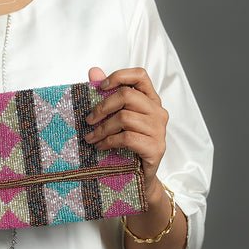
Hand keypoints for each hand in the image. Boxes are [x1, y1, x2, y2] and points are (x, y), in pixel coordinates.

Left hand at [84, 66, 167, 192]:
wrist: (139, 177)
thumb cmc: (127, 144)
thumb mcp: (115, 117)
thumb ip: (106, 94)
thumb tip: (93, 71)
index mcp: (150, 100)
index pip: (140, 75)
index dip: (119, 76)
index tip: (101, 87)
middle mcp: (158, 112)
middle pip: (127, 96)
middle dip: (102, 107)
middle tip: (88, 120)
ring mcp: (159, 130)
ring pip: (125, 118)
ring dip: (102, 128)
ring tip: (91, 137)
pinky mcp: (156, 148)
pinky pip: (127, 138)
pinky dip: (109, 141)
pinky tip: (100, 146)